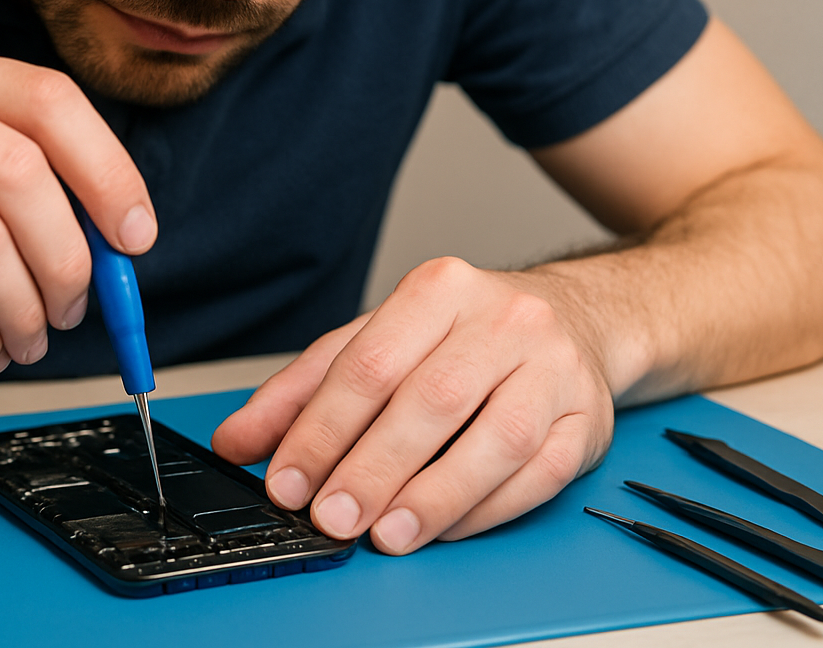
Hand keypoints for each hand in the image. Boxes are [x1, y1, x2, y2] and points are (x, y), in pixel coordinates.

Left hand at [211, 256, 613, 553]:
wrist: (573, 321)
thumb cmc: (460, 337)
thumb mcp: (373, 344)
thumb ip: (302, 393)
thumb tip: (236, 441)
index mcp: (439, 289)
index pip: (369, 363)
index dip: (322, 429)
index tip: (287, 480)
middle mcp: (503, 318)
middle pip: (429, 400)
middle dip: (370, 468)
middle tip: (330, 517)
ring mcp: (553, 367)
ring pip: (495, 440)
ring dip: (433, 497)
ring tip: (385, 533)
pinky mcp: (587, 417)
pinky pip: (538, 473)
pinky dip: (485, 509)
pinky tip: (441, 528)